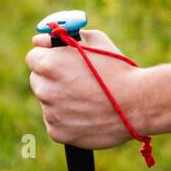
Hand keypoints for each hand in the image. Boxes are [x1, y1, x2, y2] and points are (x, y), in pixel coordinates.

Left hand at [27, 28, 140, 149]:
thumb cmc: (117, 68)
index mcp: (49, 63)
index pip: (33, 57)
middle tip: (75, 80)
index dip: (47, 57)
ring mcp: (50, 112)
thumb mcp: (94, 41)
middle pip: (37, 80)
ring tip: (87, 98)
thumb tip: (39, 41)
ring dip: (60, 98)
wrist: (137, 103)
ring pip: (47, 101)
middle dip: (51, 78)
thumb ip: (62, 38)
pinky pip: (55, 121)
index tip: (59, 61)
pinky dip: (66, 118)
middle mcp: (45, 88)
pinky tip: (86, 113)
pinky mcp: (58, 132)